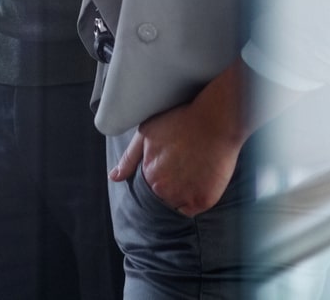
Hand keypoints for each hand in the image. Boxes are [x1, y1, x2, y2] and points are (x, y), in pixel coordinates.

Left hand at [111, 90, 248, 217]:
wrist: (215, 120)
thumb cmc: (181, 121)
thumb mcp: (147, 133)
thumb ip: (129, 158)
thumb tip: (113, 177)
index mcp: (149, 175)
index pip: (148, 188)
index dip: (159, 176)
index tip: (170, 165)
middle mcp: (164, 190)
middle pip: (162, 197)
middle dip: (169, 186)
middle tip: (183, 166)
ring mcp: (185, 196)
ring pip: (177, 204)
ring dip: (182, 194)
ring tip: (193, 171)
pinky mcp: (204, 200)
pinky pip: (194, 209)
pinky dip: (195, 199)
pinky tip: (200, 181)